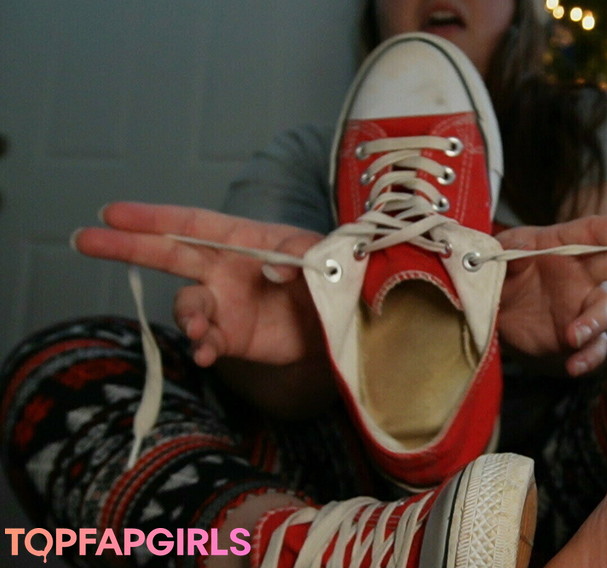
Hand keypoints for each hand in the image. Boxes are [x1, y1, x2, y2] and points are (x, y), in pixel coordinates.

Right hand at [73, 202, 324, 367]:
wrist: (342, 326)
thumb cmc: (332, 279)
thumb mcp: (325, 258)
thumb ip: (303, 256)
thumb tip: (275, 266)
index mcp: (245, 239)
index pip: (194, 223)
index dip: (154, 216)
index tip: (113, 212)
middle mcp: (226, 268)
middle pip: (169, 253)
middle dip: (127, 246)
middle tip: (85, 239)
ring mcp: (225, 303)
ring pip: (187, 304)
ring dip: (188, 316)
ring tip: (201, 329)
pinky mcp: (231, 336)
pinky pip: (206, 341)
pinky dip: (202, 346)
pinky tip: (207, 352)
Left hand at [495, 213, 606, 376]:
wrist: (485, 312)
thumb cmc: (493, 273)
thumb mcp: (493, 257)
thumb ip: (507, 254)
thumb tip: (519, 255)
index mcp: (562, 244)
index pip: (598, 232)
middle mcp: (580, 271)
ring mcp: (581, 305)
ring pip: (605, 311)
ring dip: (595, 322)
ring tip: (573, 336)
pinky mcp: (575, 337)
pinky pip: (592, 348)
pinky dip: (587, 357)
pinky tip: (574, 365)